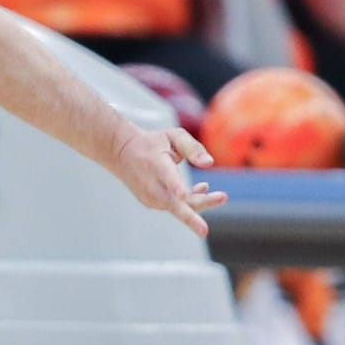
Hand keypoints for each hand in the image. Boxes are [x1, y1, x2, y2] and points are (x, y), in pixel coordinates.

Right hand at [110, 127, 227, 237]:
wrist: (121, 153)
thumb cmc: (152, 143)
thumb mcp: (173, 136)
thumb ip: (193, 147)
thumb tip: (209, 163)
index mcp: (156, 164)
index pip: (167, 176)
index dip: (175, 186)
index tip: (182, 195)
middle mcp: (151, 184)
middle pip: (177, 202)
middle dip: (201, 203)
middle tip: (223, 197)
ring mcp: (149, 197)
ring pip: (179, 208)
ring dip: (201, 203)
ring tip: (221, 196)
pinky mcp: (151, 204)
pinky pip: (175, 207)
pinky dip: (190, 203)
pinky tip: (202, 190)